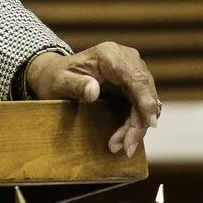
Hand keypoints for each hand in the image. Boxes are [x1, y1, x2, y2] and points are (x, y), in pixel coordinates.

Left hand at [24, 43, 161, 156]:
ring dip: (138, 125)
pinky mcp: (131, 81)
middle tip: (126, 147)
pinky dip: (135, 121)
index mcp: (110, 55)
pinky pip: (141, 103)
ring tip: (121, 146)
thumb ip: (76, 85)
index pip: (136, 78)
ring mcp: (130, 69)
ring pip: (146, 100)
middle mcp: (125, 58)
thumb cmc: (55, 78)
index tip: (149, 124)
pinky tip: (124, 137)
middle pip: (144, 91)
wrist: (53, 75)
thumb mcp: (60, 83)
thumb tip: (93, 91)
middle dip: (140, 122)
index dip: (146, 101)